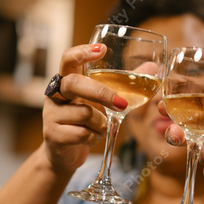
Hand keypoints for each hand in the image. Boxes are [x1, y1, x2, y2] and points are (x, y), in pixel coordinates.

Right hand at [42, 44, 127, 173]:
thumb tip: (152, 66)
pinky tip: (90, 137)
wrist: (66, 153)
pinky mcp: (53, 134)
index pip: (68, 59)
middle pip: (74, 84)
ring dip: (101, 123)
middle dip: (101, 93)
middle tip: (121, 104)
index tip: (102, 49)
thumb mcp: (103, 101)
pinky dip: (94, 137)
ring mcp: (51, 113)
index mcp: (67, 80)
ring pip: (84, 113)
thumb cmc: (86, 122)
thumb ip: (124, 84)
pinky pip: (82, 133)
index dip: (82, 52)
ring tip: (99, 127)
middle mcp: (56, 93)